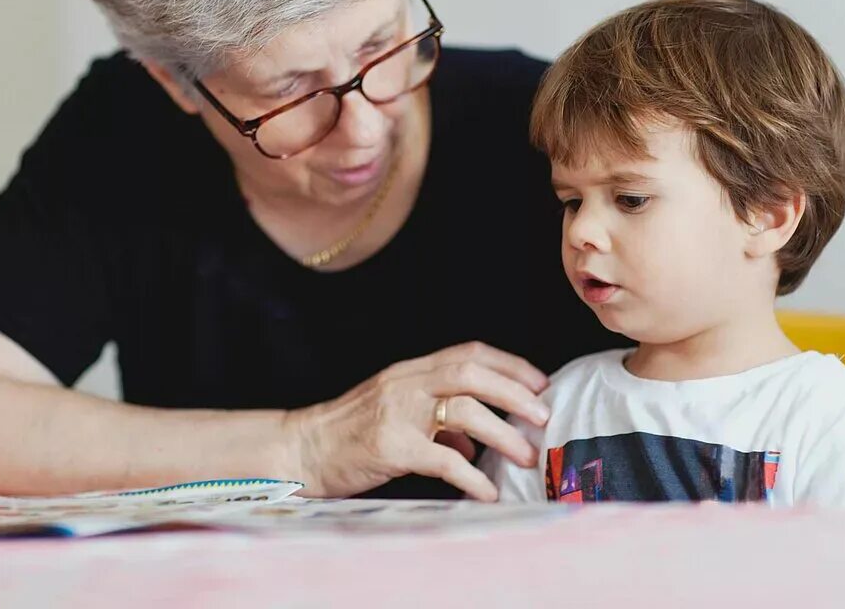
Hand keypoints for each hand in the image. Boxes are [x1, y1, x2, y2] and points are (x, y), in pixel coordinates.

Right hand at [285, 341, 550, 500]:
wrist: (301, 449)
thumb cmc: (349, 434)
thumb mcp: (394, 413)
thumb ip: (436, 420)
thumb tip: (477, 445)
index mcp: (409, 372)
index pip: (468, 353)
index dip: (510, 365)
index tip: (540, 383)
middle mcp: (406, 384)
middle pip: (471, 373)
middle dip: (514, 392)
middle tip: (543, 416)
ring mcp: (397, 413)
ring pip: (463, 410)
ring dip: (503, 434)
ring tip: (525, 456)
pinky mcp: (389, 446)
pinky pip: (442, 459)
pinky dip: (473, 476)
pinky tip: (488, 492)